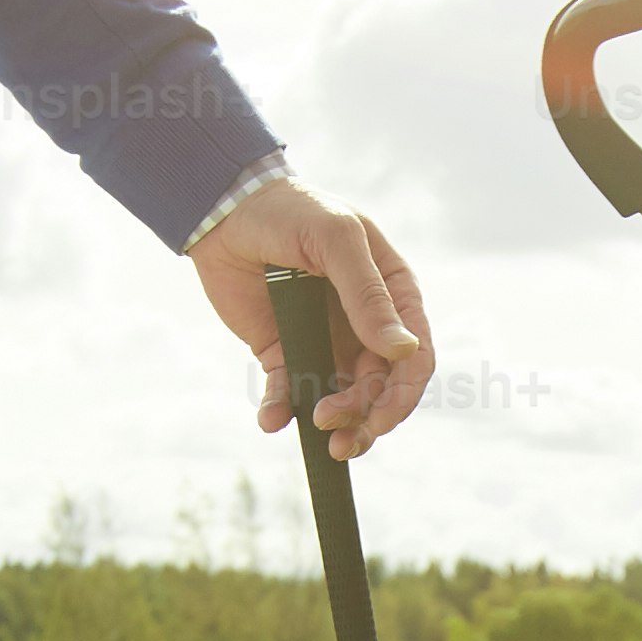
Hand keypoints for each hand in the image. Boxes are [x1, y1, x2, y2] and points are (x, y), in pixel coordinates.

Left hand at [190, 174, 432, 454]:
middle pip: (381, 388)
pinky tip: (271, 419)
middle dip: (364, 414)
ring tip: (315, 429)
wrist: (226, 210)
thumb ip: (368, 294)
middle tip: (332, 425)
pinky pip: (290, 393)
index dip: (403, 394)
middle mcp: (366, 326)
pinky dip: (282, 412)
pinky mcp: (284, 353)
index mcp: (393, 296)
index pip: (415, 357)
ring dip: (336, 423)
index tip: (379, 417)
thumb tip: (402, 351)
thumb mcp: (337, 240)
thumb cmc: (293, 211)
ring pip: (344, 400)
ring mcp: (326, 342)